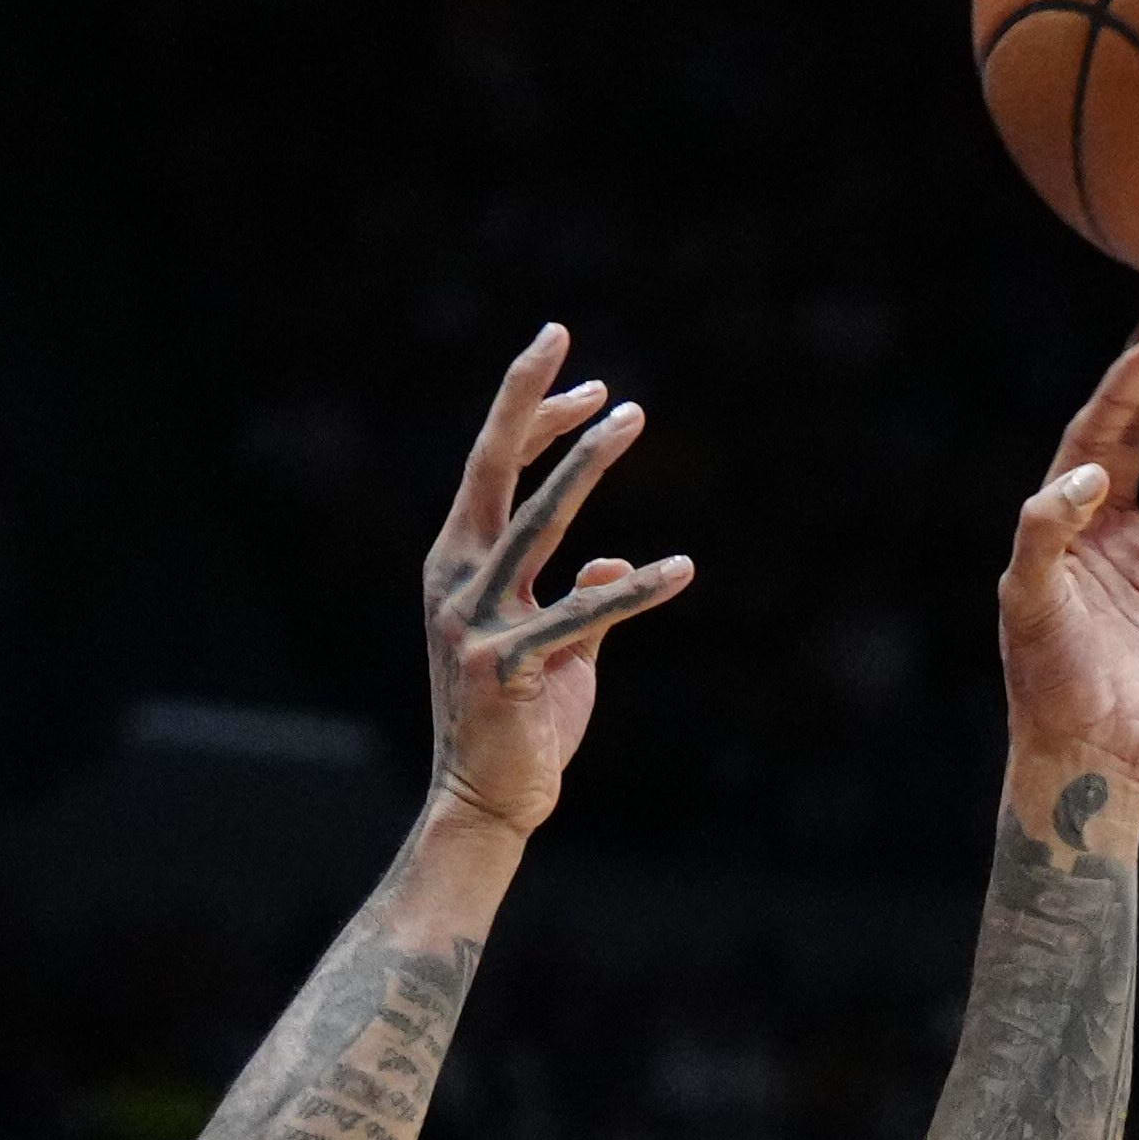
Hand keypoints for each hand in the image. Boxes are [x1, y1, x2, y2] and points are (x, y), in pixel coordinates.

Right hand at [423, 325, 696, 837]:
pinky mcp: (507, 667)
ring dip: (585, 464)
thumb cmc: (522, 718)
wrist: (488, 799)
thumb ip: (578, 597)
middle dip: (531, 401)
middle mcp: (457, 578)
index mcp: (460, 562)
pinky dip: (634, 590)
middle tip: (567, 340)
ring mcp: (475, 620)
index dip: (535, 417)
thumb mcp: (557, 646)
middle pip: (493, 468)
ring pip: (537, 523)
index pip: (494, 469)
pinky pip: (581, 616)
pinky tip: (680, 568)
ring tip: (630, 416)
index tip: (586, 379)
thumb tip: (604, 563)